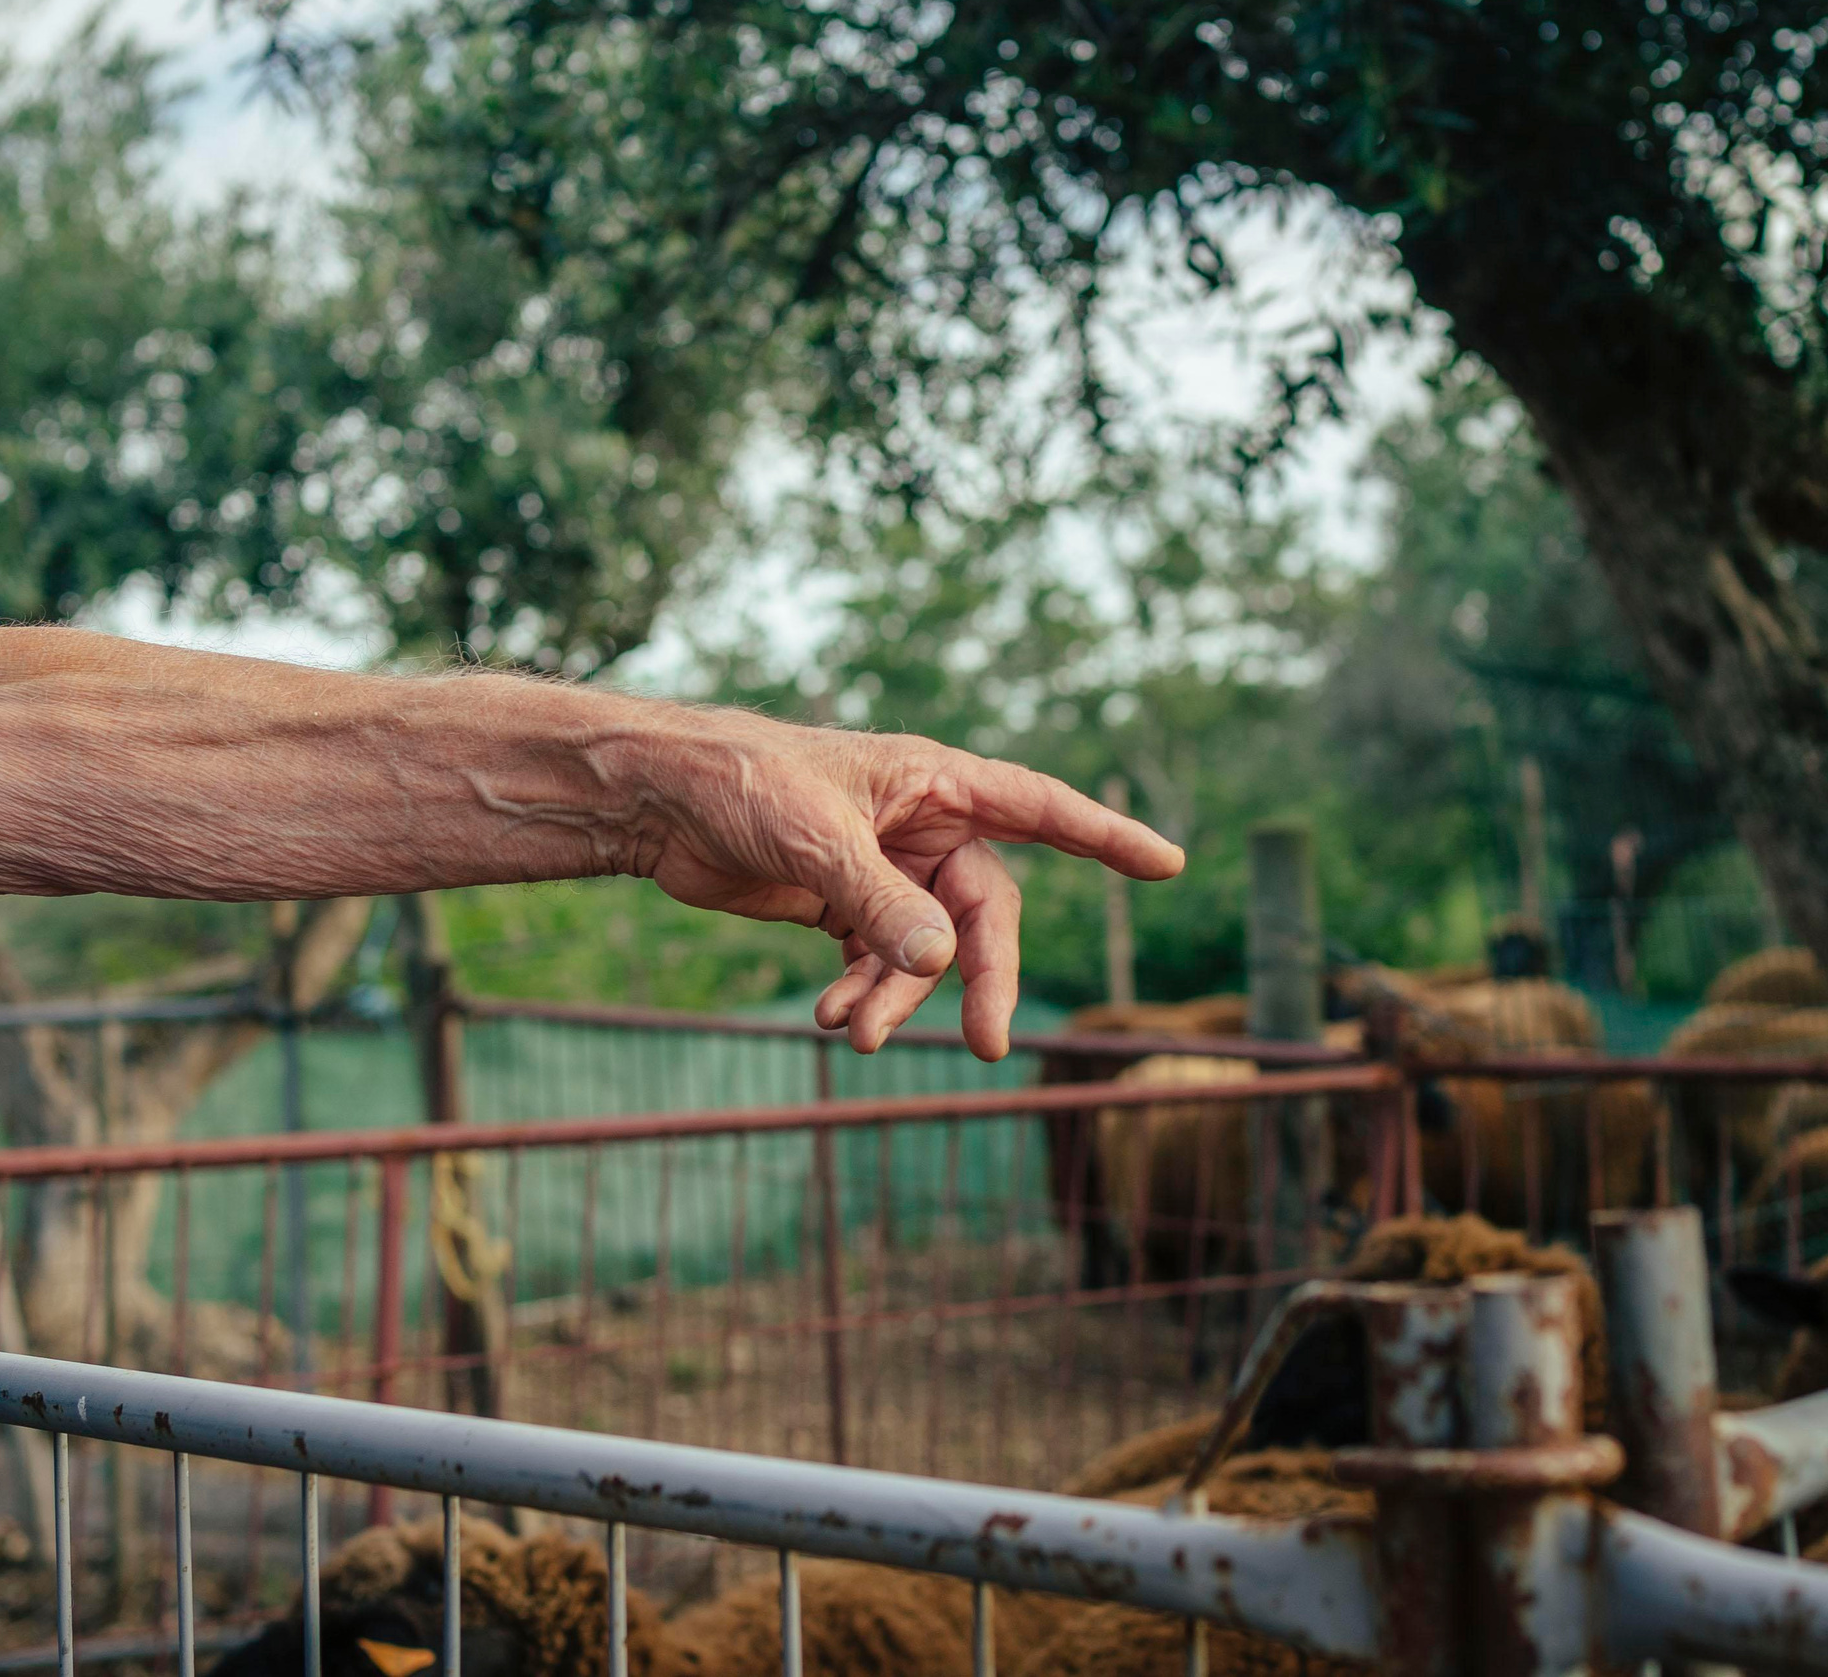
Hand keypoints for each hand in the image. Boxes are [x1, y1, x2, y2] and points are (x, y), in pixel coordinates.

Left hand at [633, 713, 1182, 1058]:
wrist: (658, 798)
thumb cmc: (739, 783)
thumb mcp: (814, 840)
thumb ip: (880, 903)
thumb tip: (942, 963)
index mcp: (935, 782)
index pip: (1042, 809)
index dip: (1107, 838)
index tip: (1168, 864)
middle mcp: (923, 825)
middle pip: (986, 912)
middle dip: (983, 978)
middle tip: (987, 1046)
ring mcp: (886, 868)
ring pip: (927, 951)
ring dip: (900, 998)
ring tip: (852, 1035)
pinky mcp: (843, 904)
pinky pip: (879, 962)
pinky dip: (863, 995)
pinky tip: (828, 1018)